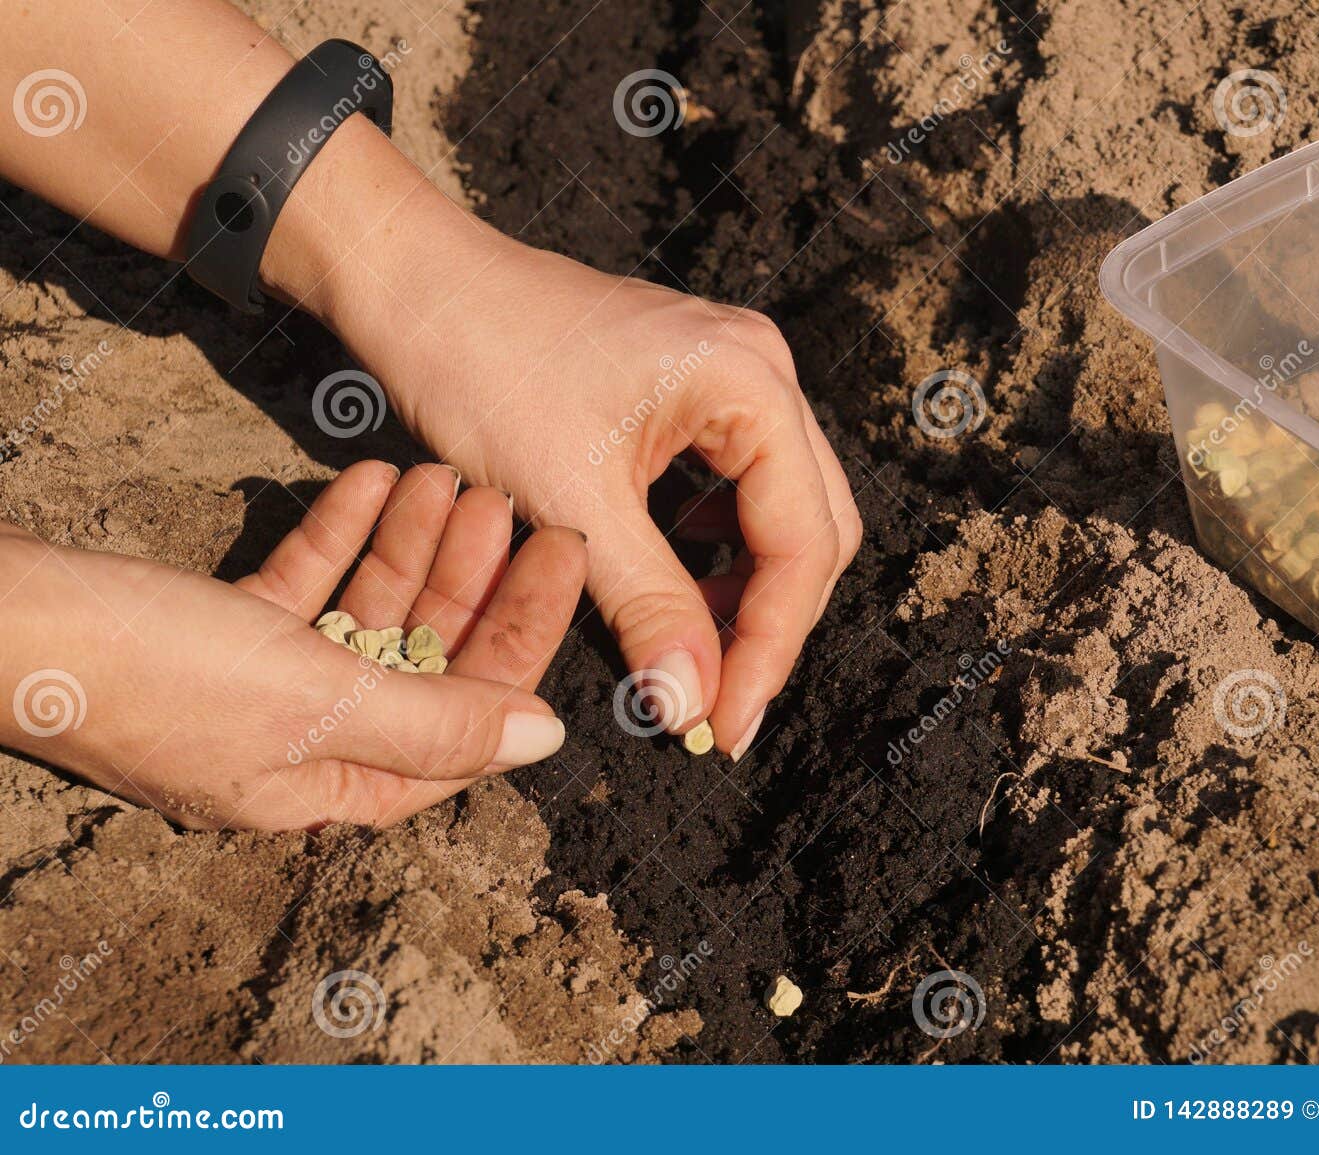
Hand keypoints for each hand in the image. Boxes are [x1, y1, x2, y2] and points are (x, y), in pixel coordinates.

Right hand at [0, 462, 585, 829]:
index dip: (523, 637)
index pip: (468, 721)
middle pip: (423, 661)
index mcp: (335, 784)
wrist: (5, 624)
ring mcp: (262, 688)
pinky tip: (373, 477)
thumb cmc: (154, 673)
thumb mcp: (314, 702)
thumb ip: (436, 723)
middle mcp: (306, 744)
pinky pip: (307, 585)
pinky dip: (342, 535)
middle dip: (469, 579)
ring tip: (446, 476)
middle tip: (506, 499)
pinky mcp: (221, 632)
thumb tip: (542, 741)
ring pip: (368, 614)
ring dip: (411, 546)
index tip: (562, 553)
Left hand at [331, 220, 861, 757]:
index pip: (805, 543)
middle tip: (715, 702)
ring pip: (782, 509)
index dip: (771, 647)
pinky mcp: (696, 384)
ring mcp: (733, 370)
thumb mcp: (569, 502)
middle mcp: (761, 368)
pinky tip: (674, 580)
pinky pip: (739, 481)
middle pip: (814, 527)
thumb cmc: (479, 363)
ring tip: (690, 653)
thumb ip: (648, 607)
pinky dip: (717, 545)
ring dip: (745, 588)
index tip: (727, 725)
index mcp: (750, 383)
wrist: (415, 282)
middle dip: (768, 622)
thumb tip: (695, 706)